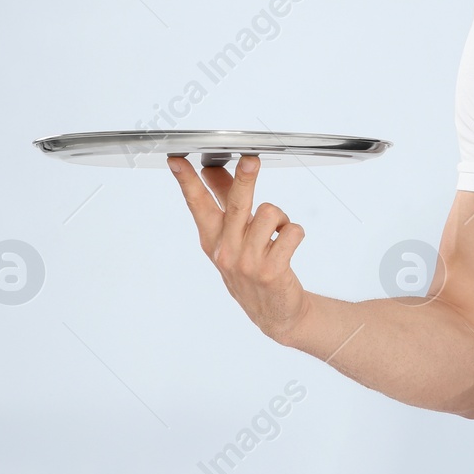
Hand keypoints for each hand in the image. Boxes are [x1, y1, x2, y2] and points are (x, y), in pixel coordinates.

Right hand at [170, 153, 311, 344]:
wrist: (276, 313)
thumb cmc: (252, 269)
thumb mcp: (231, 239)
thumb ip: (223, 203)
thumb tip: (213, 169)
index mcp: (212, 240)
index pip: (197, 204)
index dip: (187, 181)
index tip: (177, 161)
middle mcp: (226, 250)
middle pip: (236, 204)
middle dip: (244, 179)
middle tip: (251, 160)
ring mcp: (247, 262)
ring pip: (270, 213)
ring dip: (281, 218)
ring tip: (277, 233)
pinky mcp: (271, 270)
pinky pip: (291, 232)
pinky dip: (295, 232)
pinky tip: (288, 245)